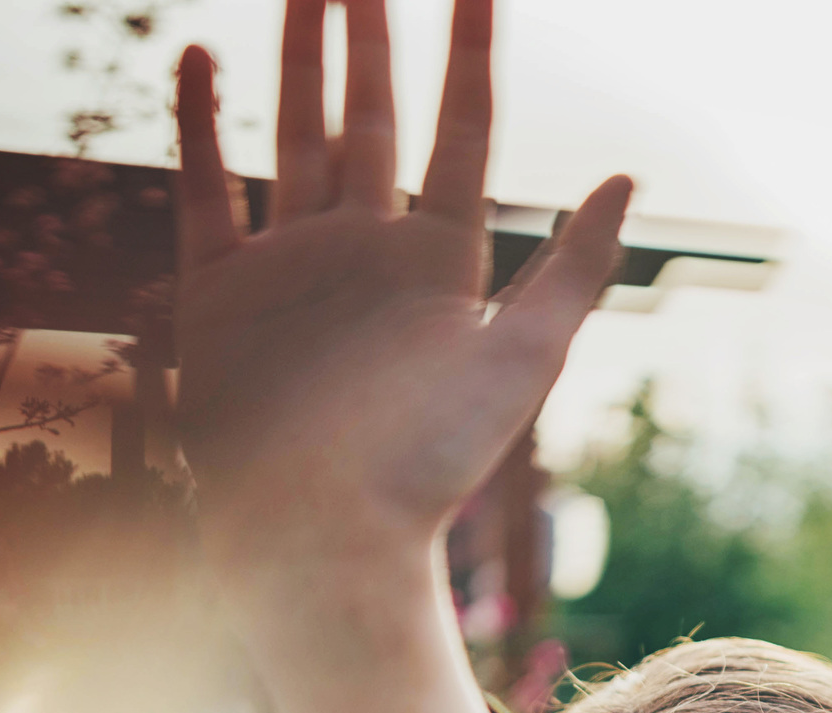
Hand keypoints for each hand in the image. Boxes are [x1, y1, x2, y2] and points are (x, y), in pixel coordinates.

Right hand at [172, 0, 630, 616]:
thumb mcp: (520, 361)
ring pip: (296, 132)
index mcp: (441, 260)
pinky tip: (205, 57)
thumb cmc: (429, 467)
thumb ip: (574, 268)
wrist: (326, 542)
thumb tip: (628, 178)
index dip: (470, 49)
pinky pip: (208, 188)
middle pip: (376, 114)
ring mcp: (290, 266)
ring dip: (298, 54)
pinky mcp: (219, 293)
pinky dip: (203, 124)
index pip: (461, 127)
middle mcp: (365, 251)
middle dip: (373, 31)